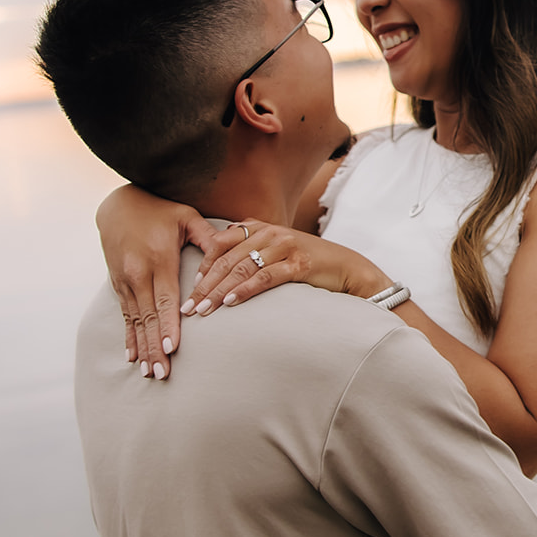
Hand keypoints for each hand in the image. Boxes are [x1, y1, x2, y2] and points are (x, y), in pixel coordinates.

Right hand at [97, 185, 219, 378]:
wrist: (117, 204)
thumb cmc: (160, 210)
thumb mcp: (187, 216)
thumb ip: (209, 236)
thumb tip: (233, 248)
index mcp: (159, 259)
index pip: (165, 298)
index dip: (168, 325)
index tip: (172, 349)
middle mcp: (138, 272)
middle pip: (149, 317)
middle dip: (155, 347)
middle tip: (161, 373)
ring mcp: (125, 280)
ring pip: (136, 321)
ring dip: (142, 348)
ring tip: (148, 372)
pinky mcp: (117, 285)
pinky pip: (125, 316)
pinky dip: (129, 337)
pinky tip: (132, 357)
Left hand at [181, 222, 389, 316]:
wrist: (346, 267)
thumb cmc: (306, 264)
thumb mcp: (275, 252)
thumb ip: (249, 253)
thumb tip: (219, 270)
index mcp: (259, 227)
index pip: (220, 242)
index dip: (202, 265)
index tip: (190, 287)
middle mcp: (269, 232)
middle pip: (227, 258)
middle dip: (205, 284)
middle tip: (189, 307)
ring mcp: (285, 246)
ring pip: (242, 268)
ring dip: (220, 291)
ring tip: (205, 309)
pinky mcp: (299, 264)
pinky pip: (265, 277)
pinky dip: (246, 290)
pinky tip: (231, 302)